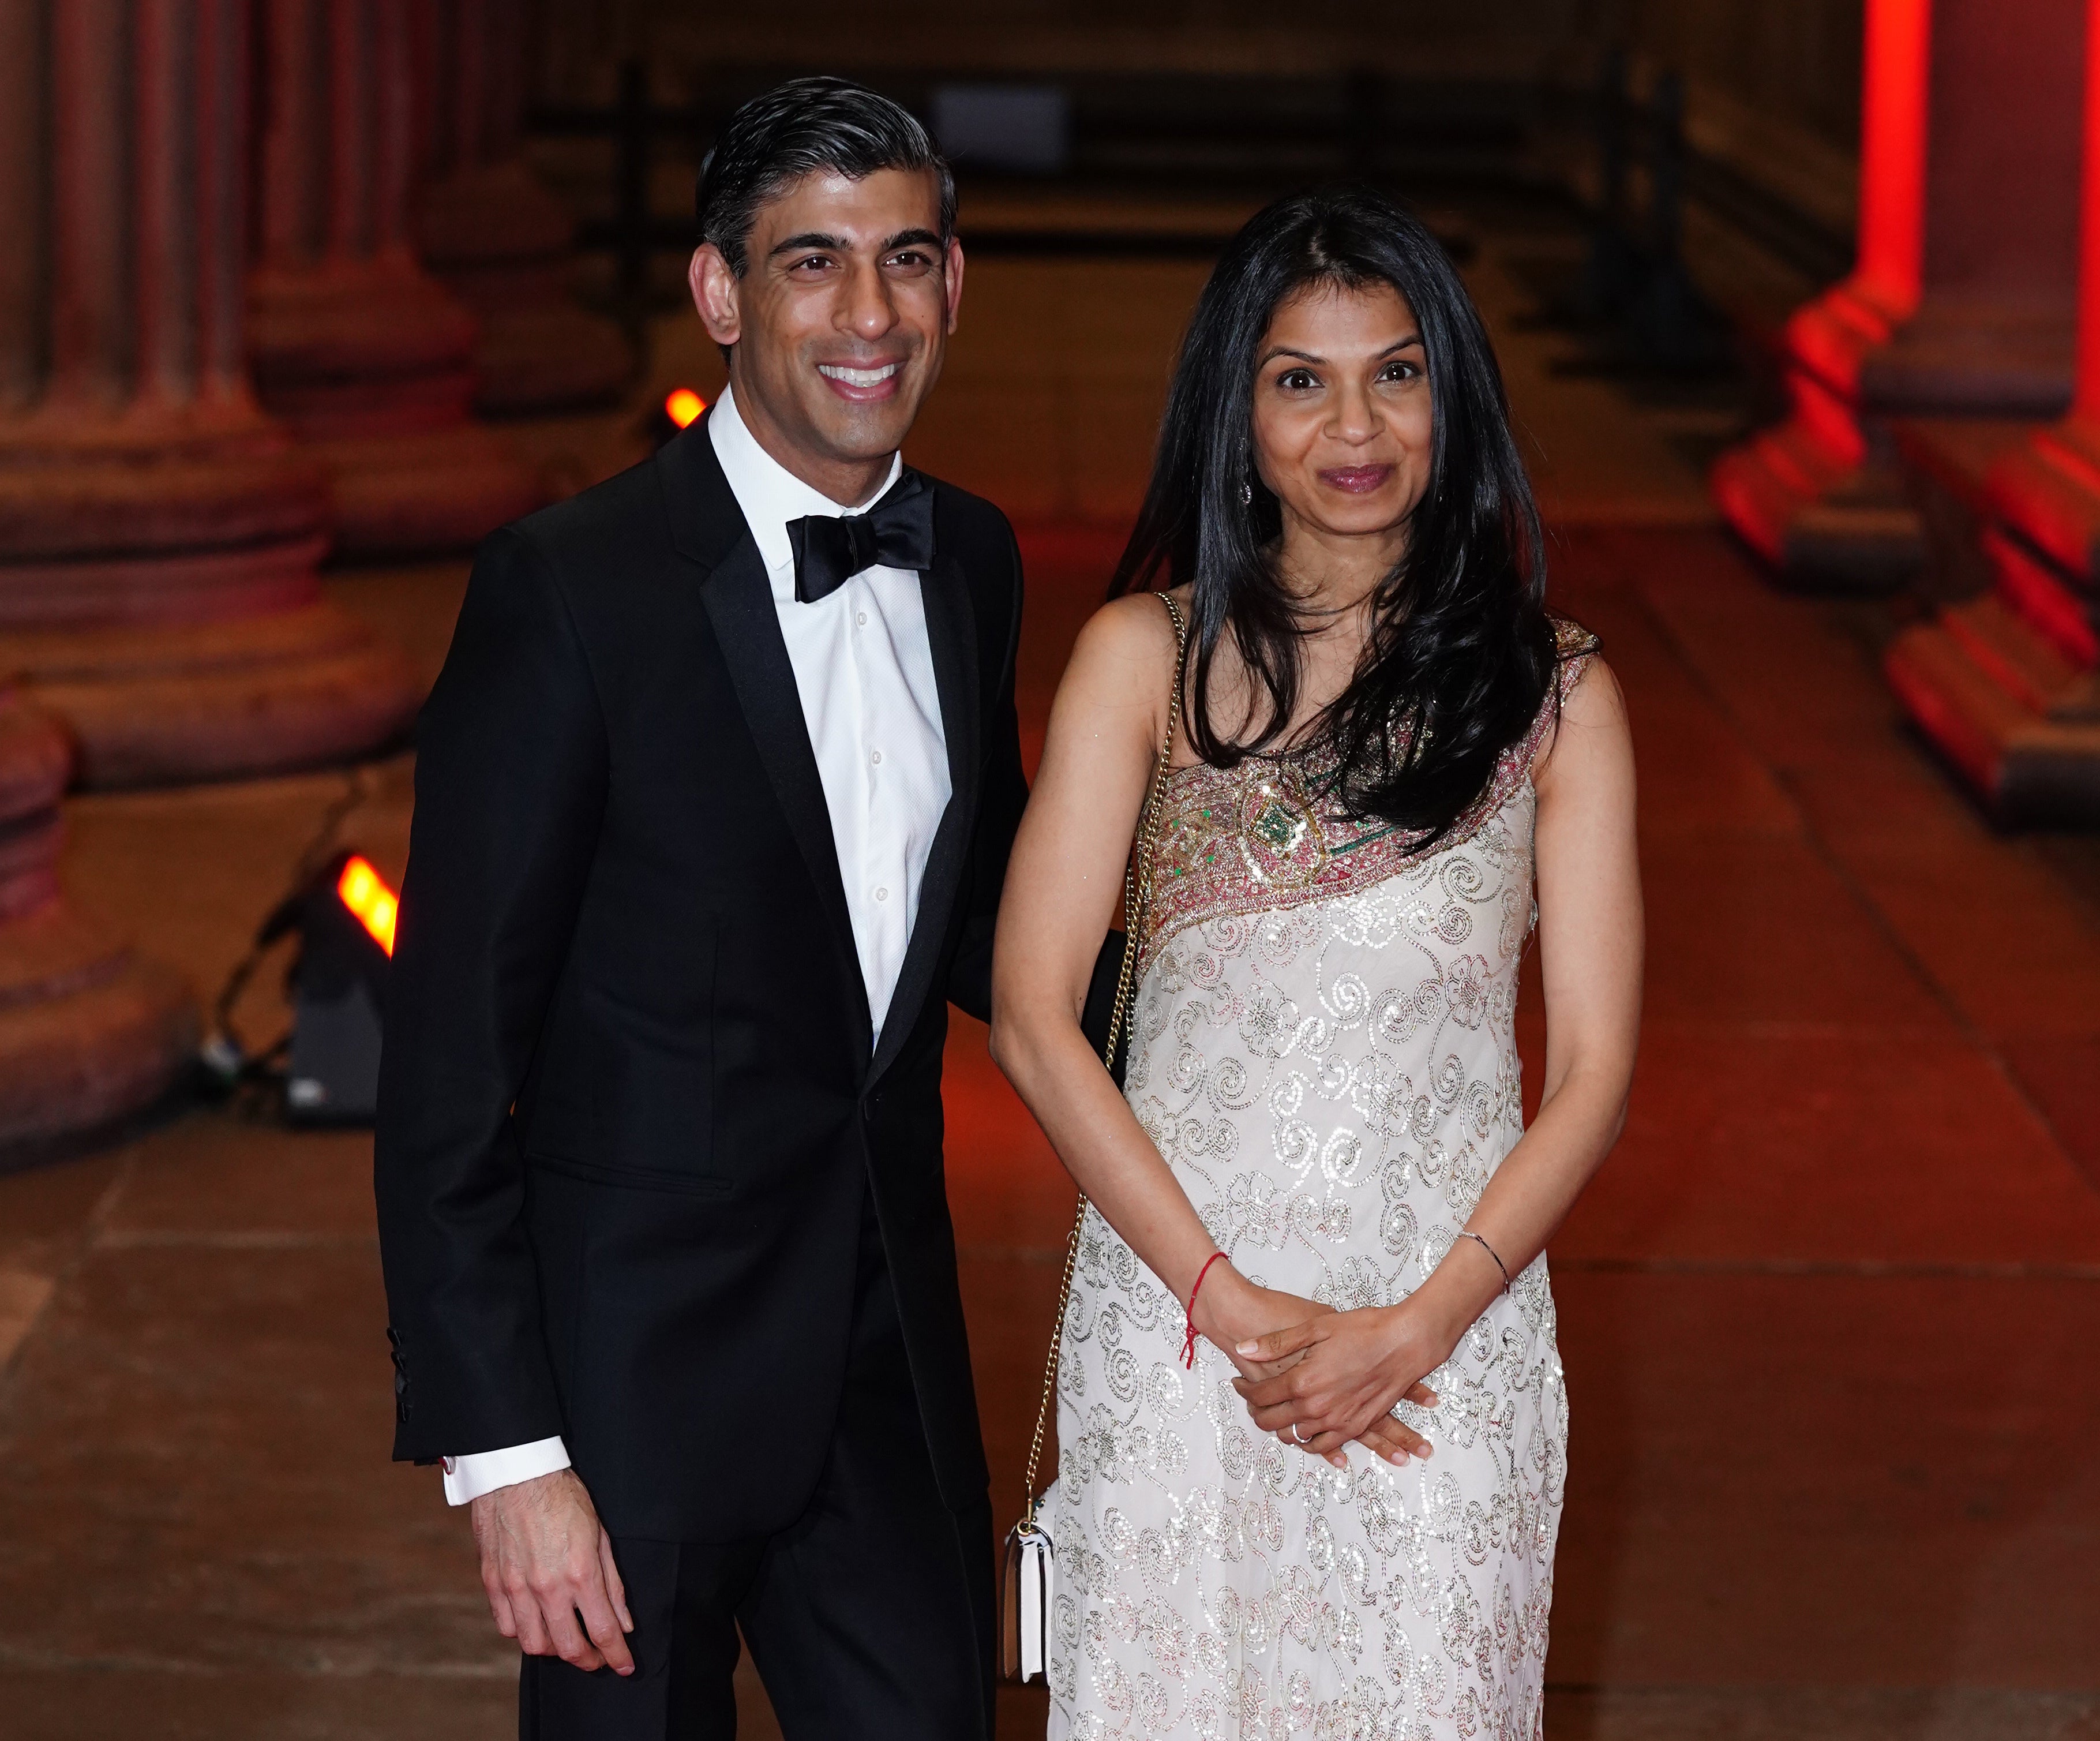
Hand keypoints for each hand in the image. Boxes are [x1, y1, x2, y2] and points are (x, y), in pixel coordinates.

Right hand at [471, 1468, 634, 1674]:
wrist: (517, 1473)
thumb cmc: (563, 1497)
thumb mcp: (601, 1535)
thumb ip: (612, 1583)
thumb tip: (624, 1622)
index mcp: (580, 1573)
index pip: (603, 1631)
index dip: (617, 1656)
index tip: (625, 1666)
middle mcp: (547, 1587)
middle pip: (568, 1648)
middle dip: (588, 1661)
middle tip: (598, 1658)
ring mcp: (516, 1588)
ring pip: (534, 1644)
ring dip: (555, 1649)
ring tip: (567, 1638)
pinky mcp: (493, 1583)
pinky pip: (507, 1626)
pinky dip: (524, 1632)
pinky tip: (536, 1621)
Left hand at [1193, 1265, 1437, 1467]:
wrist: (1407, 1342)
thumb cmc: (1363, 1329)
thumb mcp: (1316, 1327)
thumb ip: (1276, 1343)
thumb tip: (1242, 1349)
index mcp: (1303, 1381)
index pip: (1260, 1395)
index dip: (1244, 1390)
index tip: (1238, 1383)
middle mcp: (1317, 1407)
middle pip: (1273, 1421)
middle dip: (1256, 1413)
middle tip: (1251, 1402)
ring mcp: (1338, 1420)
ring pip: (1296, 1436)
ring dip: (1280, 1428)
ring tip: (1273, 1415)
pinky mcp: (1356, 1426)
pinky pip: (1324, 1446)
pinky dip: (1308, 1443)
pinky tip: (1303, 1434)